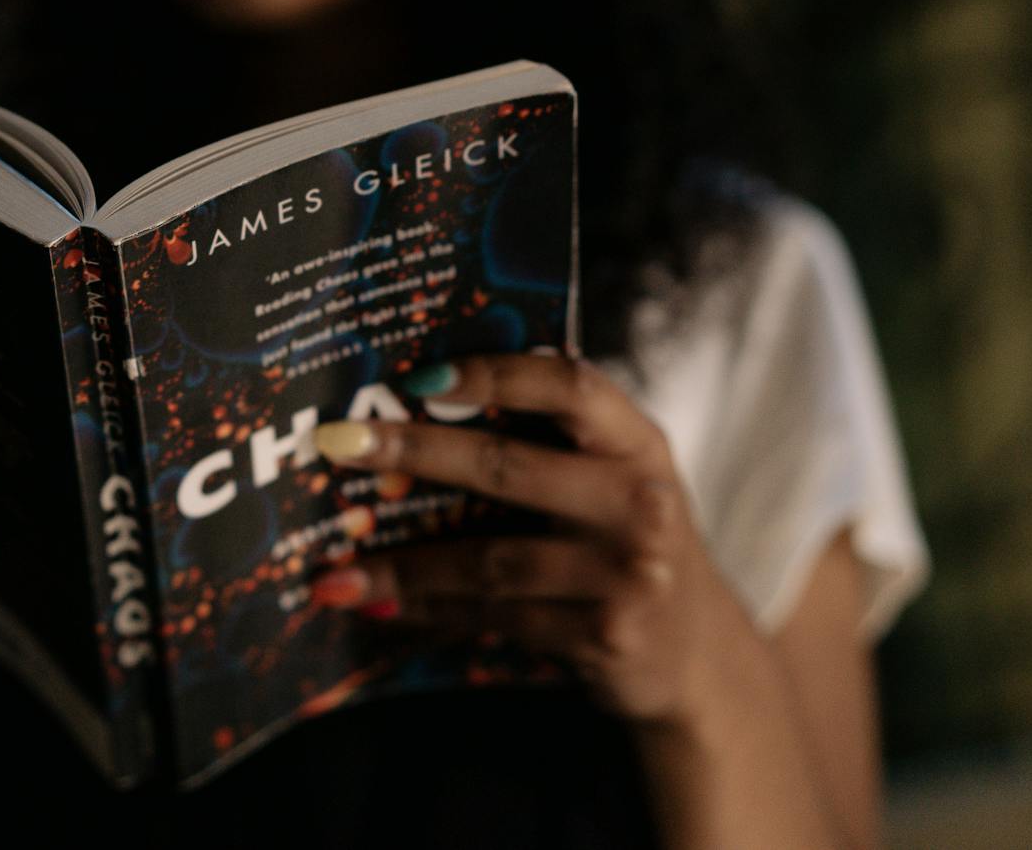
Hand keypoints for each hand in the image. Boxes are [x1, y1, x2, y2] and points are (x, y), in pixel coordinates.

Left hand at [306, 353, 741, 724]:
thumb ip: (552, 444)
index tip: (418, 377)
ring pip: (488, 559)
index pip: (570, 387)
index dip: (495, 375)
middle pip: (507, 467)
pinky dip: (430, 610)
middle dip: (413, 451)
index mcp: (638, 443)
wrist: (697, 656)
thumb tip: (418, 406)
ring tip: (334, 569)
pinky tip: (380, 606)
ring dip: (403, 565)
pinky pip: (494, 615)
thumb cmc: (628, 543)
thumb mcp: (615, 481)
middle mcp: (640, 502)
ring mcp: (624, 573)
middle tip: (337, 445)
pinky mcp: (602, 634)